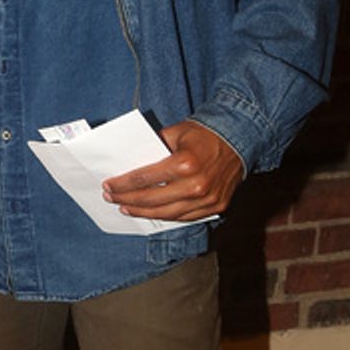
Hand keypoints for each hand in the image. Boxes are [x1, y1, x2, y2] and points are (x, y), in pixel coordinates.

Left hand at [102, 120, 244, 221]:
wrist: (240, 138)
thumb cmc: (204, 134)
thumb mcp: (175, 132)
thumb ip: (153, 147)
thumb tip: (129, 162)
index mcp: (184, 164)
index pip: (144, 179)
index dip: (123, 184)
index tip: (108, 185)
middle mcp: (196, 185)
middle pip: (151, 199)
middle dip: (126, 199)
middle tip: (110, 198)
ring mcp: (207, 199)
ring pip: (166, 213)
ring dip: (142, 212)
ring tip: (126, 208)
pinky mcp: (216, 207)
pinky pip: (184, 217)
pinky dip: (165, 216)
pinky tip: (151, 213)